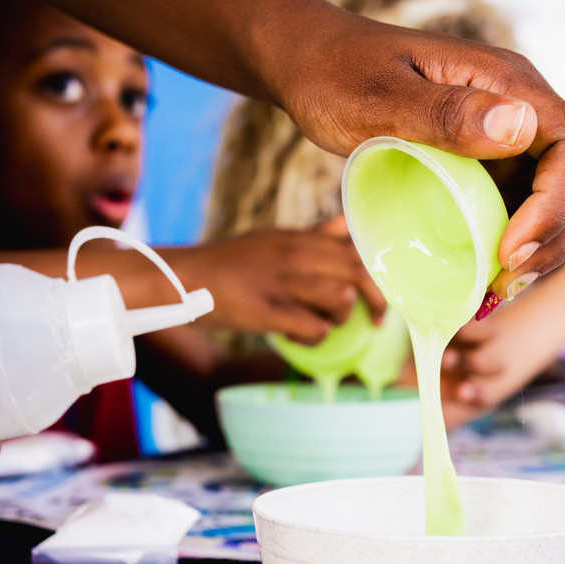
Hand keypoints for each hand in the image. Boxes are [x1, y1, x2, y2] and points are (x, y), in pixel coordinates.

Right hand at [185, 227, 385, 343]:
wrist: (185, 277)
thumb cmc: (232, 262)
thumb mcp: (274, 239)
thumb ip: (313, 236)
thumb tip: (344, 224)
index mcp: (300, 239)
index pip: (356, 250)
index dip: (376, 274)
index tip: (379, 293)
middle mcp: (296, 256)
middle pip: (358, 274)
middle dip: (376, 300)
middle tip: (377, 320)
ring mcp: (283, 283)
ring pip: (341, 300)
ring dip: (341, 318)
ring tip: (326, 324)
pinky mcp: (269, 311)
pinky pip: (314, 329)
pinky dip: (316, 338)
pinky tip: (302, 338)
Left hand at [276, 14, 564, 300]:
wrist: (311, 65)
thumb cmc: (336, 75)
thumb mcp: (379, 98)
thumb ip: (446, 114)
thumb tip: (520, 127)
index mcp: (507, 83)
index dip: (557, 207)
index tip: (507, 250)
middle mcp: (521, 106)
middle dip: (562, 232)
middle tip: (507, 278)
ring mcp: (510, 134)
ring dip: (545, 244)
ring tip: (498, 286)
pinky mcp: (492, 159)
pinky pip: (527, 203)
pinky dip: (519, 242)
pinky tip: (486, 272)